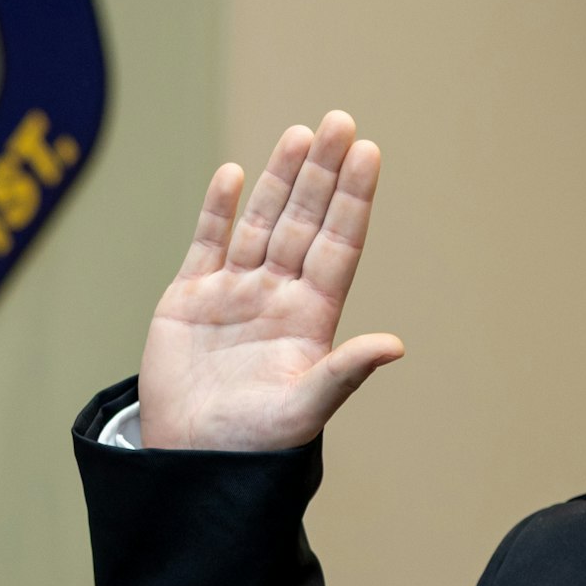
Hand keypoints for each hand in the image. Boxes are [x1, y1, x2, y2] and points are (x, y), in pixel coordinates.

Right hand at [137, 111, 403, 449]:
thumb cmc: (255, 445)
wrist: (191, 463)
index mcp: (311, 319)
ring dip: (281, 180)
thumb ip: (345, 372)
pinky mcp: (189, 298)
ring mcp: (234, 293)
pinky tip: (235, 175)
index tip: (368, 153)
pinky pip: (207, 242)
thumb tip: (396, 346)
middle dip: (322, 173)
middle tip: (340, 122)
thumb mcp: (305, 409)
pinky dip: (219, 209)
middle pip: (305, 222)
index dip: (353, 199)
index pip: (339, 245)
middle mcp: (278, 296)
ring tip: (301, 134)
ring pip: (262, 222)